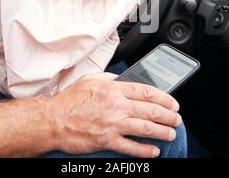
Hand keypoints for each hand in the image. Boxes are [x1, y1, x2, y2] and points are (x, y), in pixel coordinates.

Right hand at [48, 72, 181, 157]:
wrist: (52, 120)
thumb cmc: (69, 101)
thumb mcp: (90, 80)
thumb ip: (109, 77)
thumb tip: (122, 78)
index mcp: (113, 89)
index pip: (146, 91)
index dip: (164, 97)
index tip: (173, 102)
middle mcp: (116, 106)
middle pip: (151, 110)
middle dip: (168, 116)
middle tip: (176, 119)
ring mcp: (112, 124)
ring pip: (145, 128)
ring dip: (162, 132)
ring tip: (170, 134)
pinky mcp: (106, 140)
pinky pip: (131, 147)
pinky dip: (145, 150)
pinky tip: (154, 151)